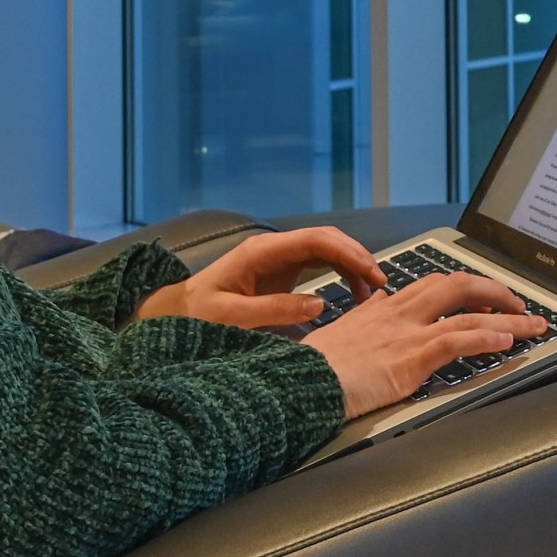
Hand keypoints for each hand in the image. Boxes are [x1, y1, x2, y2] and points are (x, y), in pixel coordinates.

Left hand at [133, 227, 386, 328]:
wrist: (176, 315)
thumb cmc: (197, 316)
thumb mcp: (231, 317)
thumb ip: (274, 310)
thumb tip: (318, 304)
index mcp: (262, 253)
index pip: (315, 239)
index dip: (348, 252)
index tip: (371, 273)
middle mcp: (274, 251)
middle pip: (327, 240)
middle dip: (357, 257)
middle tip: (380, 284)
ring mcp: (279, 261)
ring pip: (327, 251)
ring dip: (352, 267)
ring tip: (371, 294)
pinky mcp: (282, 275)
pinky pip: (319, 266)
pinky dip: (341, 275)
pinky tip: (352, 294)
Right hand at [302, 272, 549, 417]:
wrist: (298, 382)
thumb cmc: (312, 367)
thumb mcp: (338, 333)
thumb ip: (362, 319)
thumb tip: (374, 304)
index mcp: (381, 309)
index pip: (430, 285)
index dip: (462, 287)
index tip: (481, 295)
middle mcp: (398, 314)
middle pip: (455, 285)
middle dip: (493, 290)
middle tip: (517, 303)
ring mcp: (406, 334)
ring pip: (468, 311)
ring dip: (507, 316)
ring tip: (533, 324)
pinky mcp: (410, 358)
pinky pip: (458, 339)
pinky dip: (487, 338)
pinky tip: (507, 341)